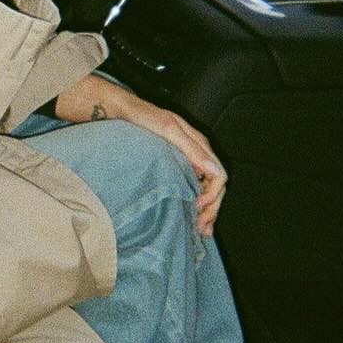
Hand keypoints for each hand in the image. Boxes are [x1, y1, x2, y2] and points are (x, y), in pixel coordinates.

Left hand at [126, 96, 227, 237]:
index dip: (212, 195)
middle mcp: (197, 153)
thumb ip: (193, 150)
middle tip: (201, 227)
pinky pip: (192, 186)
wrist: (123, 113)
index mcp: (200, 145)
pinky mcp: (176, 165)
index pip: (219, 176)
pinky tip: (190, 215)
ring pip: (206, 189)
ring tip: (199, 229)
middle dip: (212, 208)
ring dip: (206, 210)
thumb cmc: (144, 119)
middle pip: (215, 187)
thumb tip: (215, 170)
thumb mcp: (169, 132)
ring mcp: (187, 160)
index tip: (197, 207)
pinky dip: (195, 203)